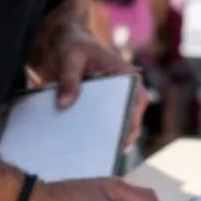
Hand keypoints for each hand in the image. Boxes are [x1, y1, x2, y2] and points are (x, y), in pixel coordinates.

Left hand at [35, 25, 148, 148]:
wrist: (67, 43)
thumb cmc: (73, 46)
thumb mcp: (69, 58)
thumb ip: (68, 79)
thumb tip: (63, 105)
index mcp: (127, 76)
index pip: (137, 102)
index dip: (131, 123)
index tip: (121, 140)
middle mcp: (127, 91)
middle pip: (130, 120)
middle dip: (118, 137)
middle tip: (103, 155)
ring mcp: (117, 102)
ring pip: (119, 127)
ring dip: (107, 140)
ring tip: (93, 157)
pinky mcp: (104, 110)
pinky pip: (104, 127)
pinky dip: (96, 137)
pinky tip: (83, 149)